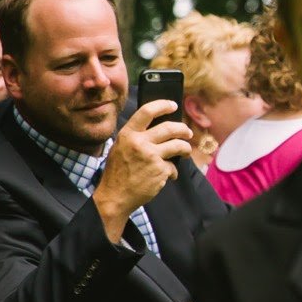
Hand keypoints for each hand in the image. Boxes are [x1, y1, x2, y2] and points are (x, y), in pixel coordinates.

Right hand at [94, 101, 192, 240]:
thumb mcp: (120, 148)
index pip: (147, 111)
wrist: (115, 197)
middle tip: (187, 133)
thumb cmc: (117, 173)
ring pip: (178, 146)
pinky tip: (165, 176)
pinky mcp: (160, 170)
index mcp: (128, 134)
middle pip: (170, 128)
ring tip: (185, 152)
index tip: (173, 105)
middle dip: (183, 129)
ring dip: (185, 149)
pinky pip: (173, 167)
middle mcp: (140, 142)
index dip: (163, 105)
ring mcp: (151, 156)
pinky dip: (172, 172)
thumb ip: (136, 137)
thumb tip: (158, 127)